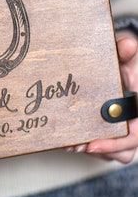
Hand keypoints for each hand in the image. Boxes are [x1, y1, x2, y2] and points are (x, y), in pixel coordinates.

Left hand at [68, 33, 137, 163]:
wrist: (118, 70)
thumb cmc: (124, 67)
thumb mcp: (127, 60)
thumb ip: (126, 53)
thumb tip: (127, 45)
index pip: (134, 136)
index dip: (115, 143)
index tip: (92, 144)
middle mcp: (132, 126)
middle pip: (119, 150)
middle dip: (95, 149)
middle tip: (72, 145)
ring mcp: (119, 131)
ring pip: (107, 151)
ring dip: (87, 148)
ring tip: (66, 143)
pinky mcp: (105, 132)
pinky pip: (97, 146)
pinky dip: (83, 143)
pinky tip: (66, 138)